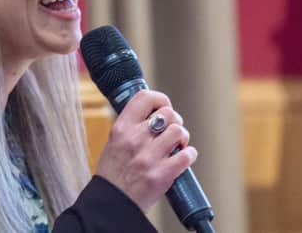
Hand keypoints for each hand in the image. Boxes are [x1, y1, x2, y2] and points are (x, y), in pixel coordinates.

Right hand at [95, 90, 197, 212]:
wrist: (112, 203)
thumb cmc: (113, 173)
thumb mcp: (114, 141)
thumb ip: (131, 126)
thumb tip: (155, 112)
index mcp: (121, 128)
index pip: (145, 97)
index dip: (160, 99)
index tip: (163, 106)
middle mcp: (135, 139)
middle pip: (168, 113)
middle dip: (175, 120)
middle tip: (172, 130)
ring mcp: (149, 157)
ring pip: (179, 131)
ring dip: (183, 137)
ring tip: (178, 144)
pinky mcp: (162, 175)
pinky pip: (187, 155)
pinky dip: (189, 155)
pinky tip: (183, 157)